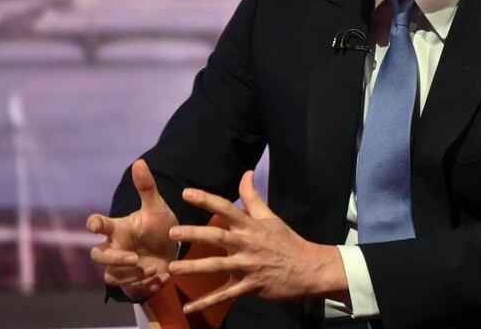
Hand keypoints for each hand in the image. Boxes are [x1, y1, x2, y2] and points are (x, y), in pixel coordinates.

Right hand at [86, 159, 178, 300]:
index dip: (94, 224)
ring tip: (153, 268)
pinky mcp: (131, 283)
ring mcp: (121, 267)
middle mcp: (115, 248)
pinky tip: (161, 278)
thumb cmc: (159, 227)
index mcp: (119, 229)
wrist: (173, 250)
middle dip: (114, 258)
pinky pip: (129, 289)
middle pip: (97, 255)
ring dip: (132, 275)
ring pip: (111, 276)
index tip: (94, 224)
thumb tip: (140, 161)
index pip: (99, 225)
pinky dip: (145, 285)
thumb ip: (147, 188)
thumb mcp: (157, 208)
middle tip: (136, 257)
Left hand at [168, 170, 347, 313]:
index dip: (206, 200)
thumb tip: (246, 173)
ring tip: (173, 269)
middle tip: (172, 232)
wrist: (308, 269)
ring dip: (194, 267)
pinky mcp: (249, 286)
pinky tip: (189, 306)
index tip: (186, 193)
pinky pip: (225, 295)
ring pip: (217, 266)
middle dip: (195, 234)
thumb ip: (253, 196)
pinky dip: (206, 302)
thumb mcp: (270, 217)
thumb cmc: (286, 241)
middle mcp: (247, 244)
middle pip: (218, 236)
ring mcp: (248, 266)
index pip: (226, 208)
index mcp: (251, 225)